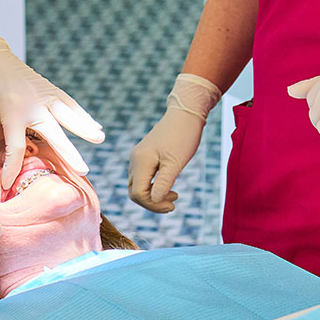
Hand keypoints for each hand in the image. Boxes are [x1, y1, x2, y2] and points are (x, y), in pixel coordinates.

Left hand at [0, 28, 103, 188]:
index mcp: (11, 109)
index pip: (16, 146)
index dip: (12, 167)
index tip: (8, 184)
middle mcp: (32, 102)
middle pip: (53, 132)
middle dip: (68, 153)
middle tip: (82, 171)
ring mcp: (43, 94)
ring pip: (67, 114)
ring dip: (84, 126)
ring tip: (100, 138)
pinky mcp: (48, 88)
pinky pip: (68, 103)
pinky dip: (82, 114)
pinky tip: (95, 126)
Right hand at [128, 73, 220, 212]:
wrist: (185, 114)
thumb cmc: (183, 137)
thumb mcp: (176, 163)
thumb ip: (164, 183)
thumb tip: (154, 201)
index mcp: (140, 161)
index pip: (138, 194)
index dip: (153, 204)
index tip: (173, 205)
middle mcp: (134, 160)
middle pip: (134, 192)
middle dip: (152, 202)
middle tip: (173, 204)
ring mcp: (137, 158)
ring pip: (138, 186)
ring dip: (153, 196)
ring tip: (174, 196)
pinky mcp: (143, 157)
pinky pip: (142, 178)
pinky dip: (153, 187)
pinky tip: (168, 187)